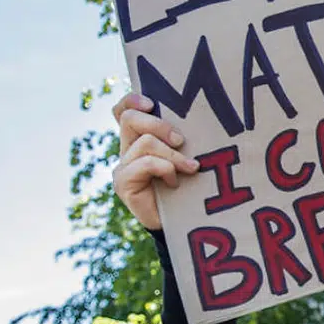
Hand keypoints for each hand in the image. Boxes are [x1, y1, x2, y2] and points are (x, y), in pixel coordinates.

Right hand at [110, 92, 200, 229]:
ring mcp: (122, 166)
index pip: (124, 111)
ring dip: (173, 154)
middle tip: (181, 140)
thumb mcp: (187, 155)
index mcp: (139, 138)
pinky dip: (165, 169)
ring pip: (144, 142)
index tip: (152, 102)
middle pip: (130, 119)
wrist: (181, 223)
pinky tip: (175, 182)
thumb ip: (182, 138)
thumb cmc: (189, 185)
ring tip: (191, 168)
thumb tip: (201, 116)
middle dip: (158, 124)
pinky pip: (145, 163)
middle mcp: (127, 149)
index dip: (132, 100)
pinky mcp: (123, 183)